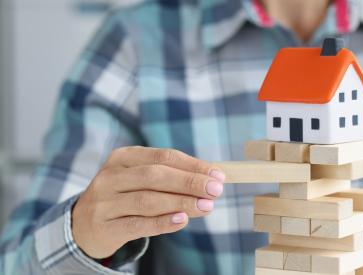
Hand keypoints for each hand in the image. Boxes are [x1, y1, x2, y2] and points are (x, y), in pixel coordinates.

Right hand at [72, 146, 224, 258]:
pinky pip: (138, 224)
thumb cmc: (123, 197)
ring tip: (206, 206)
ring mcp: (104, 202)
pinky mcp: (104, 227)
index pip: (163, 157)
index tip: (217, 175)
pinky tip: (182, 220)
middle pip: (155, 176)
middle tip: (216, 190)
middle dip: (189, 182)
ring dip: (181, 203)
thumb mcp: (139, 179)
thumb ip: (170, 176)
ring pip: (148, 200)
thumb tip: (211, 178)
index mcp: (122, 157)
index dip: (193, 165)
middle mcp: (110, 177)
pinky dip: (162, 222)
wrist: (83, 225)